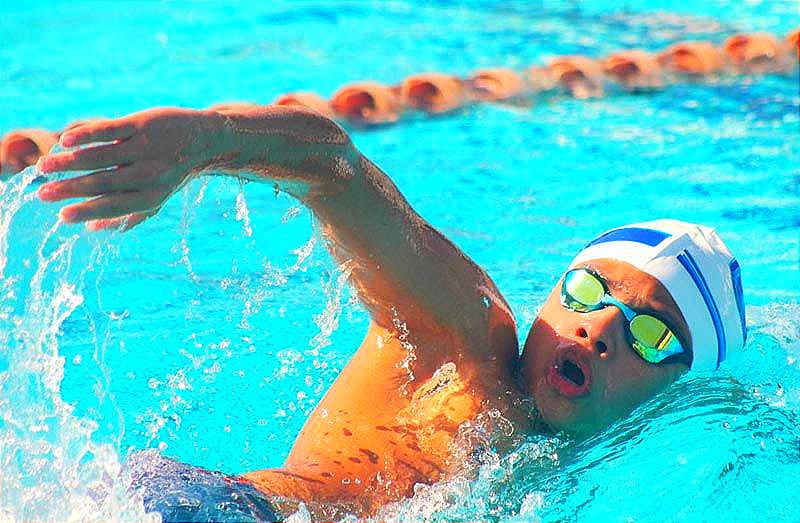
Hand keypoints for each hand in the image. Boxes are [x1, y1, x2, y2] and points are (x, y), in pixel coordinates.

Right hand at [37, 107, 221, 230]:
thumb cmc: (173, 172)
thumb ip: (128, 215)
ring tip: (43, 167)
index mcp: (152, 195)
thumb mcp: (157, 197)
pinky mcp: (143, 123)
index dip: (86, 212)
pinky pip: (111, 130)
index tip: (61, 216)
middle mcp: (150, 173)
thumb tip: (92, 229)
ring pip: (100, 156)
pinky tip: (65, 141)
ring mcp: (147, 147)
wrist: (206, 139)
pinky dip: (86, 135)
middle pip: (102, 183)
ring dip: (68, 162)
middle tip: (41, 194)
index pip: (113, 206)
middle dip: (69, 190)